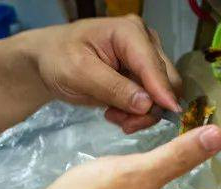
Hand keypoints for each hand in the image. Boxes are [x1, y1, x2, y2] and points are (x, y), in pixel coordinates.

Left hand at [25, 16, 182, 133]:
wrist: (49, 60)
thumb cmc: (59, 59)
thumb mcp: (79, 74)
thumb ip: (112, 88)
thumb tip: (146, 104)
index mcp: (129, 32)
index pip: (152, 64)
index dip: (162, 90)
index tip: (171, 112)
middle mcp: (144, 42)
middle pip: (165, 80)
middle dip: (149, 107)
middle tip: (122, 123)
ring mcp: (144, 59)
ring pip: (160, 94)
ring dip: (140, 113)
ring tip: (112, 116)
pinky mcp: (141, 76)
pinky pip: (150, 101)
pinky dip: (135, 113)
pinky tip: (114, 112)